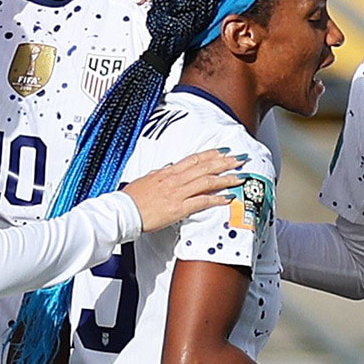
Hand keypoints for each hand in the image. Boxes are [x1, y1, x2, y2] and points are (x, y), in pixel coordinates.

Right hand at [123, 148, 243, 229]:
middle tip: (240, 160)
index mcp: (167, 171)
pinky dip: (217, 199)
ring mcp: (178, 193)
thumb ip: (160, 173)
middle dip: (225, 163)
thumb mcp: (147, 179)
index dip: (211, 154)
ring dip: (226, 179)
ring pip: (207, 182)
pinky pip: (202, 201)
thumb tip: (169, 169)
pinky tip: (228, 198)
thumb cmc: (131, 198)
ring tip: (240, 177)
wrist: (123, 211)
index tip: (224, 151)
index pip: (194, 159)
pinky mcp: (178, 208)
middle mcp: (175, 179)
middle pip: (205, 167)